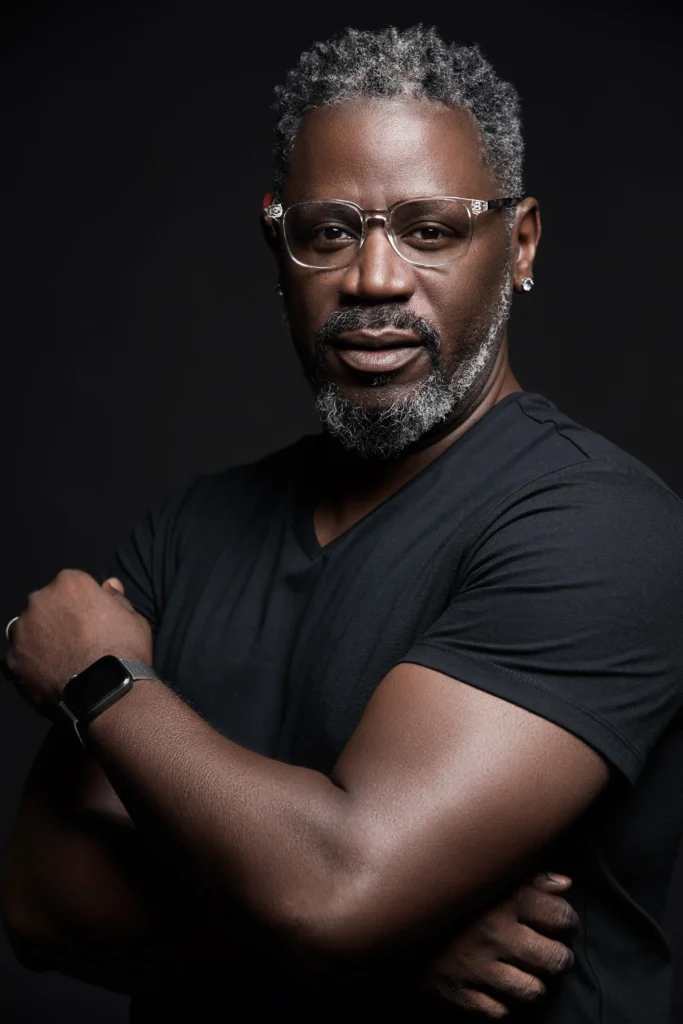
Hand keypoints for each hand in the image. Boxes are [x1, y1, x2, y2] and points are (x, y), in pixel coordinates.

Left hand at [4, 570, 152, 715]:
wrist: (108, 692)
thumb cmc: (125, 650)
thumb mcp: (133, 618)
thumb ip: (116, 598)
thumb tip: (109, 584)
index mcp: (70, 583)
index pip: (71, 585)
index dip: (83, 602)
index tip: (92, 620)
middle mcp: (39, 600)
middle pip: (45, 603)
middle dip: (57, 617)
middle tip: (76, 640)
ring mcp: (21, 630)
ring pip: (26, 628)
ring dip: (39, 637)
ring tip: (60, 659)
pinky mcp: (11, 660)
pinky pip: (16, 657)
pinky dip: (28, 662)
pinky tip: (47, 673)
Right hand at [420, 872, 578, 1017]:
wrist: (384, 914)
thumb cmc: (443, 890)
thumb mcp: (484, 873)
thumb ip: (526, 875)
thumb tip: (564, 885)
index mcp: (503, 898)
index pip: (561, 916)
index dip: (566, 922)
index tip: (559, 924)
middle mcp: (495, 933)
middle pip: (556, 959)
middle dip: (557, 958)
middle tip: (546, 953)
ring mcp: (476, 967)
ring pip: (533, 991)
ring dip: (533, 984)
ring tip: (524, 973)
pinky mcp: (457, 993)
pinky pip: (499, 1013)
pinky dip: (503, 1005)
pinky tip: (497, 989)